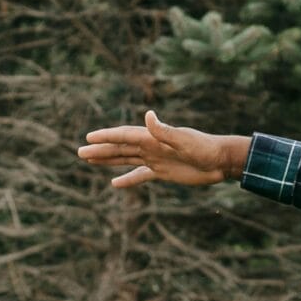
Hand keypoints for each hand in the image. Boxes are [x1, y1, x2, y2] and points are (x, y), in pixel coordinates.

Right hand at [77, 112, 249, 187]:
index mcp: (154, 138)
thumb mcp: (184, 140)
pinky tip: (115, 184)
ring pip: (126, 159)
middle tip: (80, 152)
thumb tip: (148, 115)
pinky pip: (140, 175)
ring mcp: (155, 159)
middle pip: (120, 147)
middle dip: (101, 150)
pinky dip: (128, 179)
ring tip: (89, 161)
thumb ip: (164, 131)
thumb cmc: (205, 148)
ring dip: (109, 160)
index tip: (89, 138)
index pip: (125, 136)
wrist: (221, 161)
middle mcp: (151, 146)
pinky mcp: (162, 172)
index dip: (106, 136)